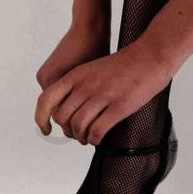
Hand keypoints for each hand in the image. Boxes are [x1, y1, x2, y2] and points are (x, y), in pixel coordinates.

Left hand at [34, 32, 172, 145]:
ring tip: (88, 138)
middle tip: (77, 133)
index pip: (46, 99)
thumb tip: (72, 104)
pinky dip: (95, 139)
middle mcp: (86, 85)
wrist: (151, 54)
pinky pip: (97, 131)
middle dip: (67, 130)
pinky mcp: (119, 106)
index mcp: (77, 75)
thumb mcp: (94, 68)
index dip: (41, 118)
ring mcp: (102, 96)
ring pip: (78, 126)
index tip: (46, 129)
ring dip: (81, 137)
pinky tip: (99, 138)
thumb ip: (81, 83)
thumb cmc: (126, 62)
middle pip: (62, 117)